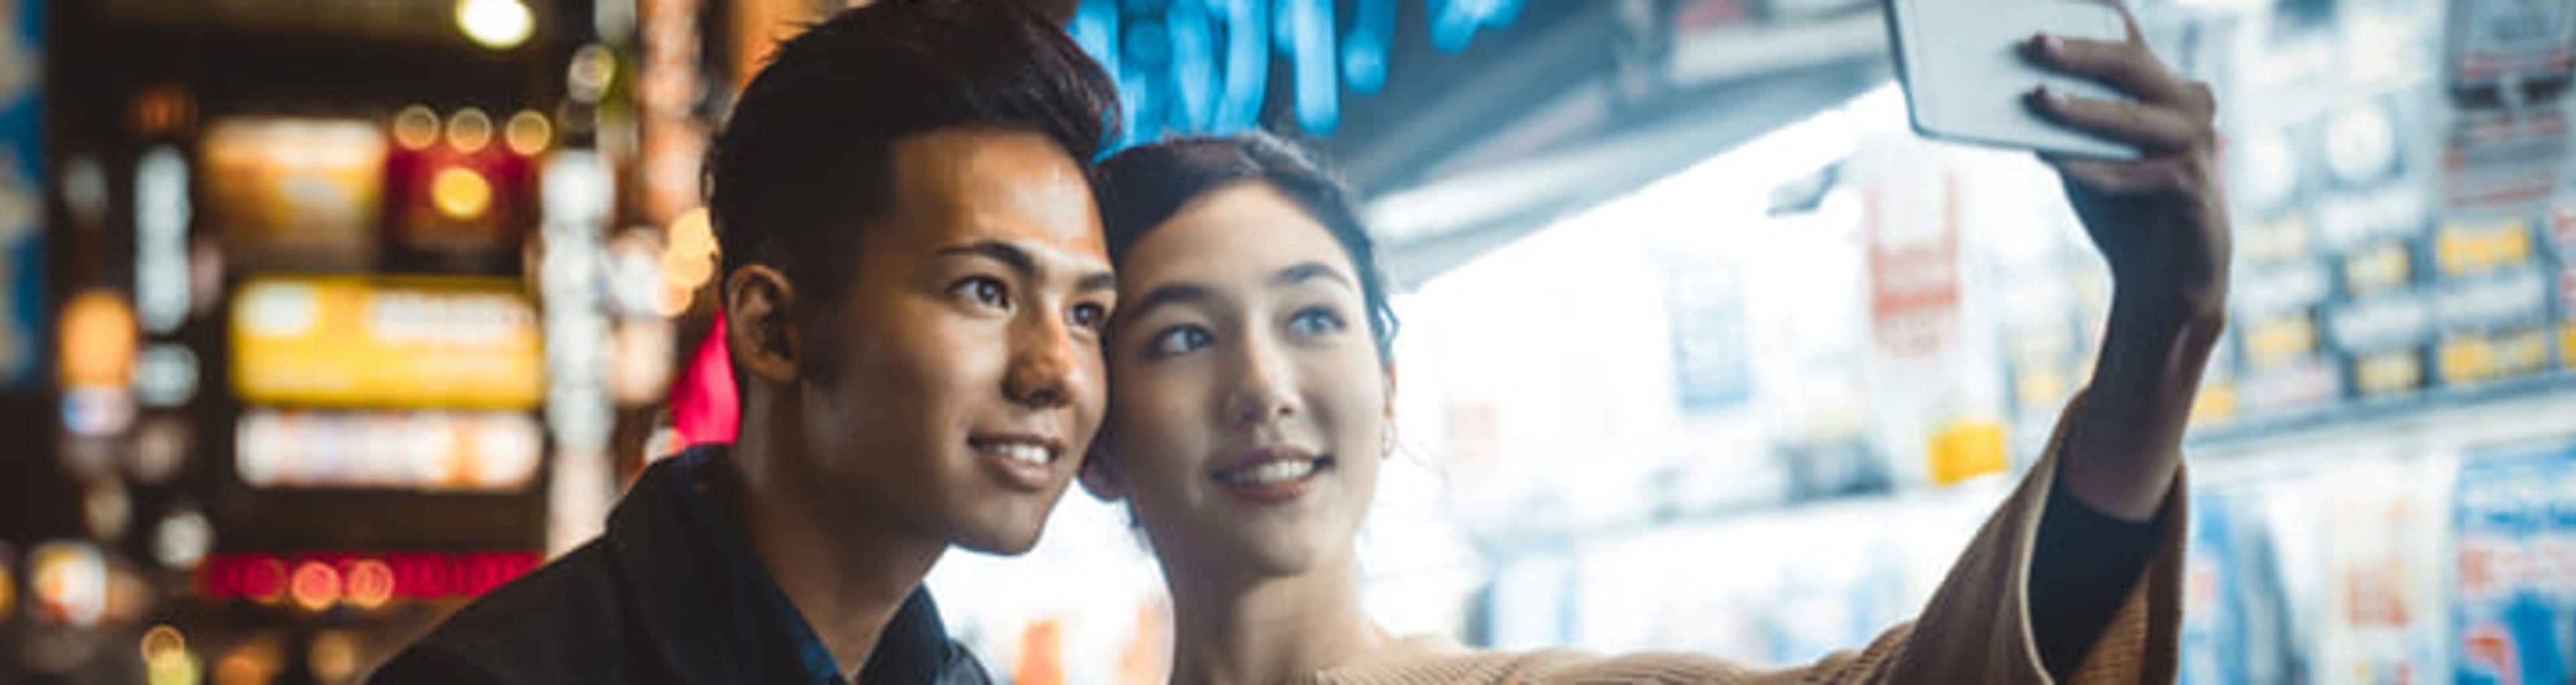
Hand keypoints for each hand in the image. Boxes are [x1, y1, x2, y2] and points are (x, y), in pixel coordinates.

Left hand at [2026, 6, 2229, 520]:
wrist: (2158, 281)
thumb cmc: (2118, 207)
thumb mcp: (2080, 154)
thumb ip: (2057, 120)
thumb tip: (2008, 88)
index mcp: (2160, 87)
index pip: (2126, 36)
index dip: (2095, 12)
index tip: (2044, 4)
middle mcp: (2188, 106)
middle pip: (2134, 64)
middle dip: (2081, 51)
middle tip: (2032, 42)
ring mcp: (2199, 147)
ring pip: (2140, 118)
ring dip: (2086, 110)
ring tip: (2037, 100)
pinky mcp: (2197, 192)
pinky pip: (2143, 175)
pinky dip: (2097, 169)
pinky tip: (2057, 162)